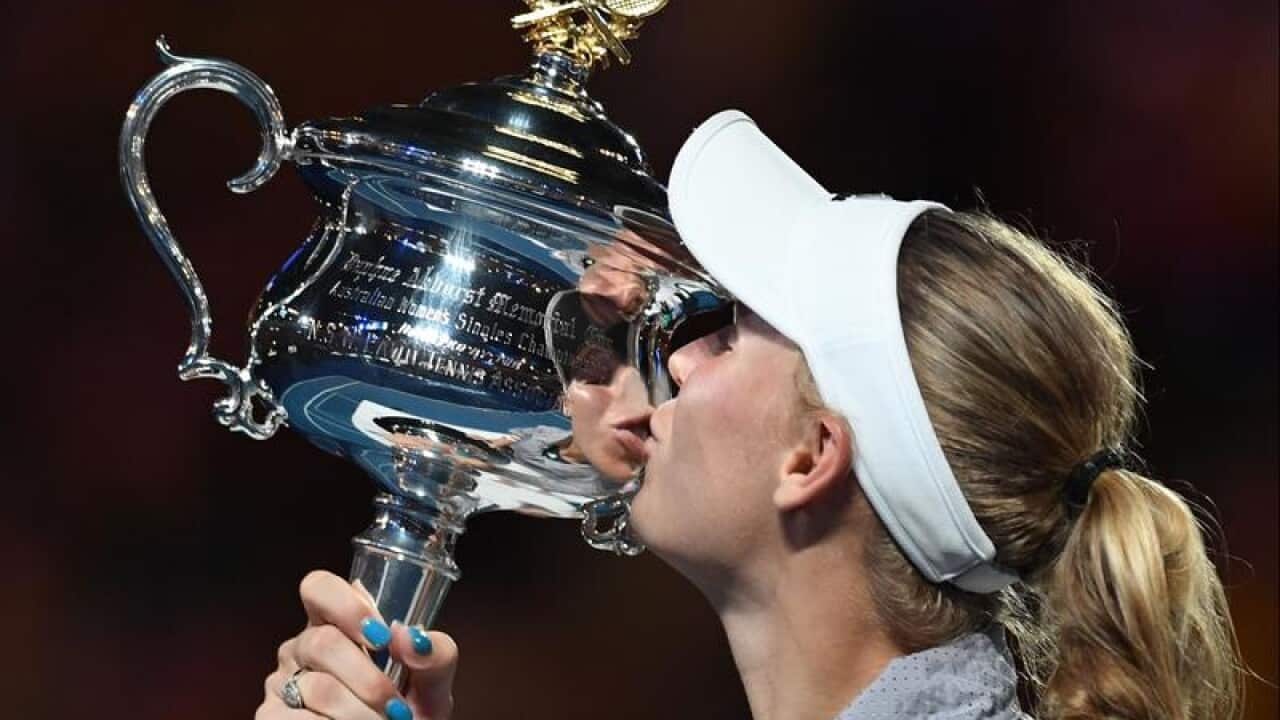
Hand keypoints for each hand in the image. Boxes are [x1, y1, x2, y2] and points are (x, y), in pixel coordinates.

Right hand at [256, 571, 458, 719]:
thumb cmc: (409, 711)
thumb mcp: (432, 683)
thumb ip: (436, 655)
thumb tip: (409, 636)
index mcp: (336, 623)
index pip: (319, 587)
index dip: (345, 605)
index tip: (381, 636)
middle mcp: (302, 646)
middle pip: (323, 643)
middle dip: (369, 680)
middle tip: (397, 709)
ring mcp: (282, 682)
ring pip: (317, 688)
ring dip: (360, 714)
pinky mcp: (269, 716)